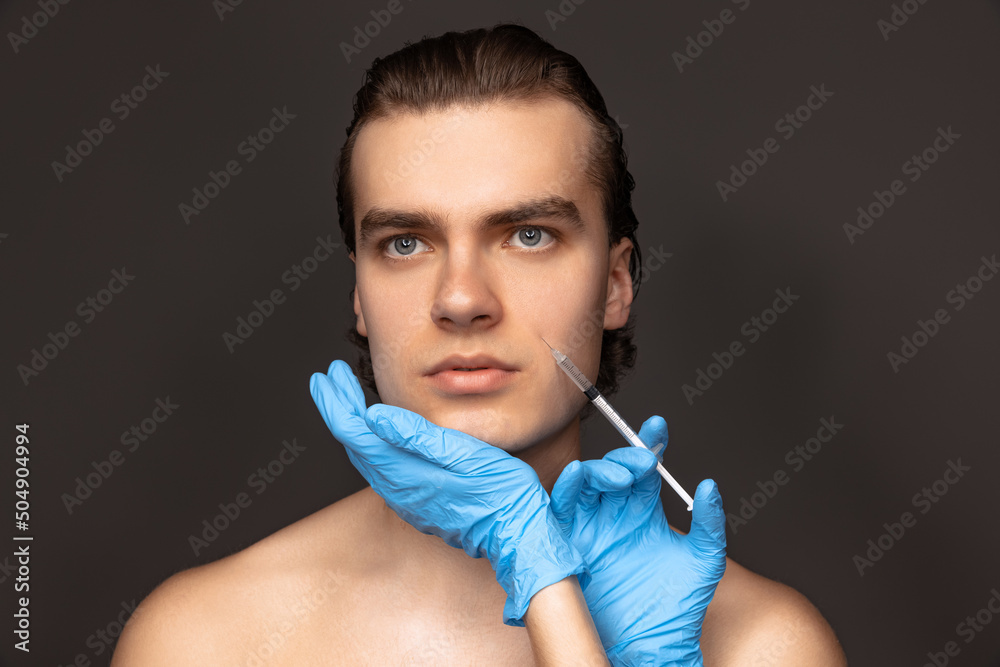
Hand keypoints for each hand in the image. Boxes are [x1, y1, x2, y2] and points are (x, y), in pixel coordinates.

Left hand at [309, 360, 586, 625]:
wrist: (517, 534)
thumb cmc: (500, 492)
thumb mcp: (464, 453)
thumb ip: (417, 435)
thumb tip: (374, 415)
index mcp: (404, 471)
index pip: (354, 432)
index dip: (336, 402)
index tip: (327, 376)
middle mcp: (397, 488)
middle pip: (353, 443)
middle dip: (338, 407)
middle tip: (329, 379)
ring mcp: (405, 499)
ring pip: (365, 458)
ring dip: (352, 425)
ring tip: (346, 399)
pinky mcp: (417, 503)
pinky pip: (380, 470)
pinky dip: (369, 444)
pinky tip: (377, 434)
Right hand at [550, 416, 726, 665]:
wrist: (651, 645)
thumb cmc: (677, 608)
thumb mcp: (704, 560)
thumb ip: (711, 522)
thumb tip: (710, 486)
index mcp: (644, 512)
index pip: (644, 468)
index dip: (649, 442)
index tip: (659, 428)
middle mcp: (615, 514)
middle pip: (614, 470)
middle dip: (626, 458)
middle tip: (644, 464)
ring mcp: (592, 526)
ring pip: (587, 482)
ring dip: (600, 470)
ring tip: (619, 478)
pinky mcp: (571, 542)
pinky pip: (561, 508)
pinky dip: (566, 488)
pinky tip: (577, 478)